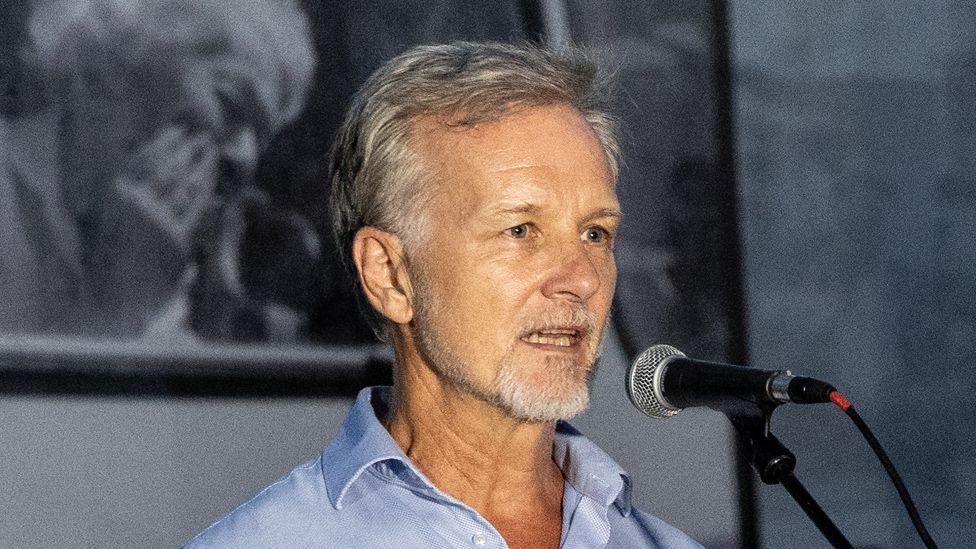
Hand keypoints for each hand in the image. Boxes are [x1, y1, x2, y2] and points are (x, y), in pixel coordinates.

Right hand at [114, 125, 219, 250]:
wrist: (122, 286)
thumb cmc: (117, 246)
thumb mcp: (111, 210)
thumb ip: (128, 182)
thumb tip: (135, 144)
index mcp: (116, 193)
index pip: (143, 157)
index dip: (164, 141)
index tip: (179, 129)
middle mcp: (135, 203)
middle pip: (168, 166)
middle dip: (188, 148)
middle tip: (204, 135)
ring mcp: (158, 219)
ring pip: (185, 183)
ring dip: (201, 163)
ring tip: (211, 149)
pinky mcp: (177, 236)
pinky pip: (197, 205)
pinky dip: (205, 187)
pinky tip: (212, 175)